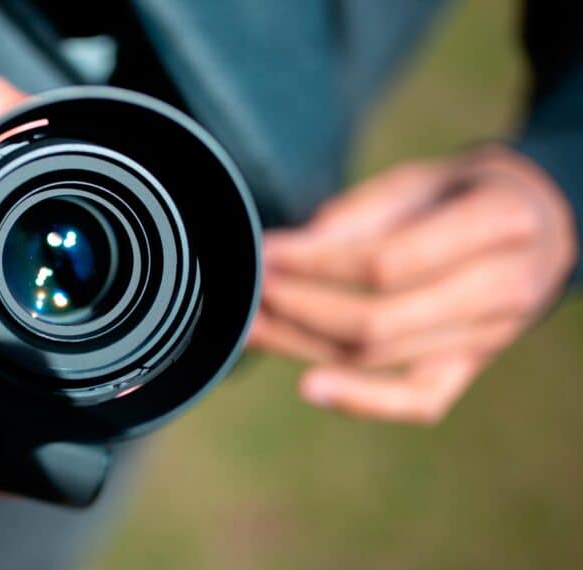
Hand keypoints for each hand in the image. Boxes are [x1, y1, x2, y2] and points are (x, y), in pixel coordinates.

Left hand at [249, 147, 576, 423]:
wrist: (540, 225)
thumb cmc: (468, 192)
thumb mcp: (420, 179)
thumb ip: (359, 214)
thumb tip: (290, 252)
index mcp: (498, 225)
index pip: (387, 263)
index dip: (316, 264)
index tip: (266, 252)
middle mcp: (502, 290)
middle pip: (378, 321)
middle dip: (299, 309)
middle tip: (250, 292)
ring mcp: (489, 337)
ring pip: (381, 358)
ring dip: (305, 345)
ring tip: (252, 327)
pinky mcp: (471, 365)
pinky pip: (419, 400)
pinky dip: (363, 401)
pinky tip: (310, 387)